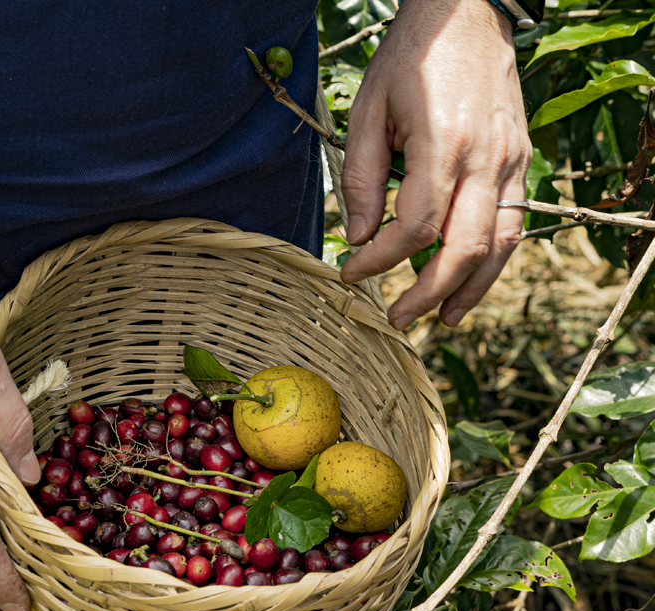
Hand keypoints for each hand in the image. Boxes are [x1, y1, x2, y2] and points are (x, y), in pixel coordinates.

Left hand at [339, 0, 530, 329]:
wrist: (463, 14)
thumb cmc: (410, 59)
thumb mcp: (368, 112)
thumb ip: (362, 178)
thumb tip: (358, 236)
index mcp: (445, 144)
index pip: (415, 227)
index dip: (380, 260)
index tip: (351, 271)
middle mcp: (487, 158)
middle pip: (463, 248)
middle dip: (427, 293)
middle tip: (396, 318)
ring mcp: (512, 160)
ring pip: (499, 244)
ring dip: (470, 289)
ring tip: (441, 319)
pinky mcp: (521, 160)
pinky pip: (513, 223)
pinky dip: (492, 260)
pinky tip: (470, 281)